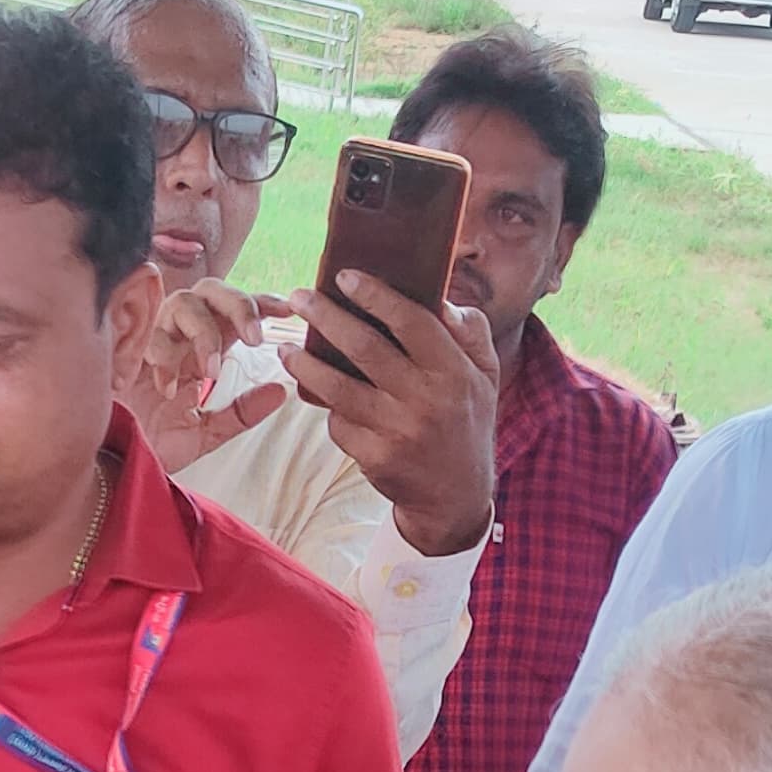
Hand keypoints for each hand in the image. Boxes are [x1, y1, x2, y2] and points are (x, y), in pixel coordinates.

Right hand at [124, 283, 290, 475]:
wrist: (106, 464)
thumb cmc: (149, 444)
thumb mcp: (204, 433)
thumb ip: (241, 413)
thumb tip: (282, 390)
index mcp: (200, 350)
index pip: (232, 312)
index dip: (259, 303)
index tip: (286, 311)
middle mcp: (176, 336)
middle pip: (210, 290)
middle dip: (237, 306)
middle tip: (256, 337)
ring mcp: (146, 336)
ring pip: (181, 301)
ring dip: (203, 331)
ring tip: (209, 371)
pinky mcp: (117, 344)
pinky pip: (144, 324)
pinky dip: (163, 352)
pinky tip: (165, 385)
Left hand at [286, 274, 501, 556]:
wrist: (456, 496)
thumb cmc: (466, 420)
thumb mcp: (485, 373)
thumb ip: (470, 331)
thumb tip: (438, 296)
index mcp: (454, 371)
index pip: (412, 321)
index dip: (375, 295)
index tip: (344, 276)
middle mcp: (427, 399)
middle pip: (366, 348)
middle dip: (327, 318)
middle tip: (299, 297)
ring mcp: (399, 431)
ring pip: (340, 389)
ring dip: (306, 366)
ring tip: (287, 349)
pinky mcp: (375, 458)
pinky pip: (339, 424)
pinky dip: (327, 408)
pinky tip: (318, 396)